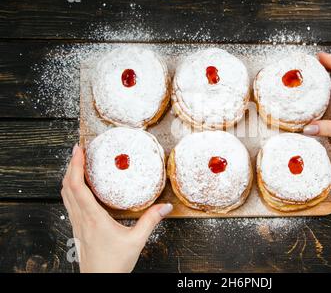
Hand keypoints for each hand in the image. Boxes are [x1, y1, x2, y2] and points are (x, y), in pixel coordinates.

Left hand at [61, 145, 172, 272]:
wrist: (99, 281)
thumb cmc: (113, 264)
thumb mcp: (136, 241)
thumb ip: (150, 221)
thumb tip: (165, 206)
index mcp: (93, 218)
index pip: (77, 186)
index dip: (75, 166)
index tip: (79, 151)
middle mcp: (81, 218)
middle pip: (67, 186)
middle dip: (70, 166)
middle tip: (78, 151)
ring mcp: (77, 224)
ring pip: (65, 195)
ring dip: (69, 177)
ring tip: (77, 164)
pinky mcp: (78, 229)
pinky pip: (69, 204)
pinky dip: (71, 189)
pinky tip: (79, 188)